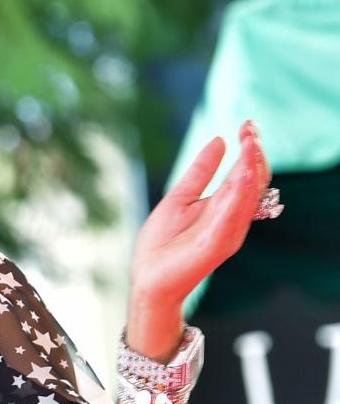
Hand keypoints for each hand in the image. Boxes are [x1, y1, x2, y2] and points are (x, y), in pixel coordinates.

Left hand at [130, 119, 271, 306]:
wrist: (149, 278)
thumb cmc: (163, 244)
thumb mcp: (180, 198)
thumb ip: (201, 172)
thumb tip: (219, 140)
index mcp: (224, 206)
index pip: (247, 173)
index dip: (249, 148)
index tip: (247, 125)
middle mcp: (232, 218)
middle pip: (254, 181)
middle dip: (253, 153)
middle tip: (250, 129)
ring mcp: (227, 231)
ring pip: (249, 196)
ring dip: (251, 168)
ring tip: (250, 143)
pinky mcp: (216, 244)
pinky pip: (233, 217)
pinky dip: (240, 196)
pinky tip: (243, 174)